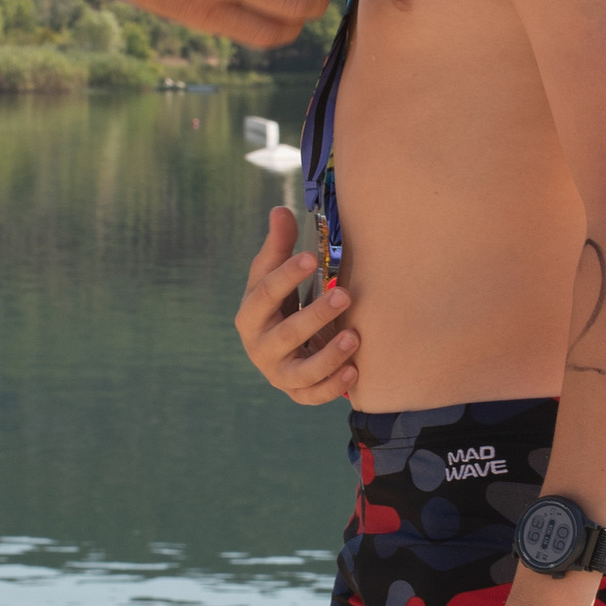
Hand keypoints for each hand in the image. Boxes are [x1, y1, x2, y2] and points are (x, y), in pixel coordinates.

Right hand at [235, 205, 358, 406]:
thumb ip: (278, 246)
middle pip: (284, 334)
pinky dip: (332, 386)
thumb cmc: (280, 304)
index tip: (313, 257)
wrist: (282, 348)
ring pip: (300, 372)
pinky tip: (355, 370)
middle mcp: (259, 347)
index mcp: (250, 314)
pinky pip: (313, 396)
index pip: (264, 294)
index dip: (286, 275)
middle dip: (315, 316)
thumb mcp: (274, 276)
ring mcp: (277, 374)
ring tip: (354, 338)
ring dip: (327, 356)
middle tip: (344, 295)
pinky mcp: (297, 393)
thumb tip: (280, 209)